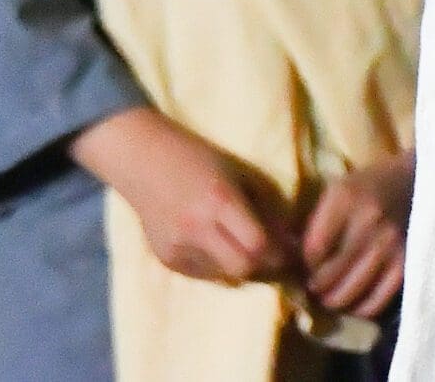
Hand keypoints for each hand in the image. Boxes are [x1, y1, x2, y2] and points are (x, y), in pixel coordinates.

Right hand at [71, 108, 293, 285]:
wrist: (143, 162)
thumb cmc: (200, 159)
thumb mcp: (240, 174)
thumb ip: (265, 206)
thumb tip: (290, 238)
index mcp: (220, 202)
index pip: (257, 245)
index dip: (279, 252)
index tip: (291, 250)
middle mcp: (197, 229)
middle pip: (242, 268)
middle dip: (263, 266)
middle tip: (273, 257)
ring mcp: (178, 248)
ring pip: (223, 276)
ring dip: (240, 268)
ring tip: (246, 250)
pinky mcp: (166, 260)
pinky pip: (203, 274)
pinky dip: (218, 267)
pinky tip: (219, 247)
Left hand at [297, 153, 412, 320]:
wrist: (414, 182)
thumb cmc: (366, 188)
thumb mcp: (334, 192)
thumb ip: (311, 223)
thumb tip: (282, 260)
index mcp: (346, 198)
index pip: (313, 250)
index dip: (302, 266)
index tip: (302, 267)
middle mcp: (369, 220)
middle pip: (329, 275)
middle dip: (316, 287)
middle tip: (314, 287)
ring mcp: (391, 243)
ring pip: (350, 292)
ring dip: (334, 301)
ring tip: (330, 296)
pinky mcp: (406, 262)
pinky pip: (377, 300)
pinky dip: (361, 309)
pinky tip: (353, 303)